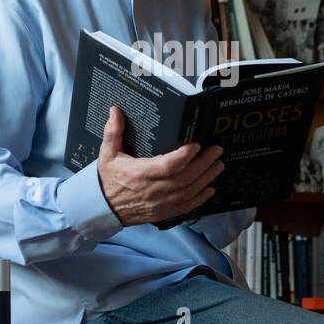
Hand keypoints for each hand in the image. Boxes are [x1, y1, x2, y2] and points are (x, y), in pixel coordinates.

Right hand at [96, 106, 223, 225]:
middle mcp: (152, 190)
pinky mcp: (164, 213)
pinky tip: (210, 188)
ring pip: (189, 191)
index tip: (196, 144)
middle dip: (204, 163)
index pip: (167, 166)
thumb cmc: (108, 179)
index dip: (184, 156)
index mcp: (139, 174)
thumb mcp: (107, 154)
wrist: (104, 208)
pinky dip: (200, 198)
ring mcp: (160, 204)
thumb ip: (113, 132)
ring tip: (218, 164)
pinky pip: (187, 207)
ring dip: (206, 178)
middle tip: (216, 150)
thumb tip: (115, 110)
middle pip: (185, 178)